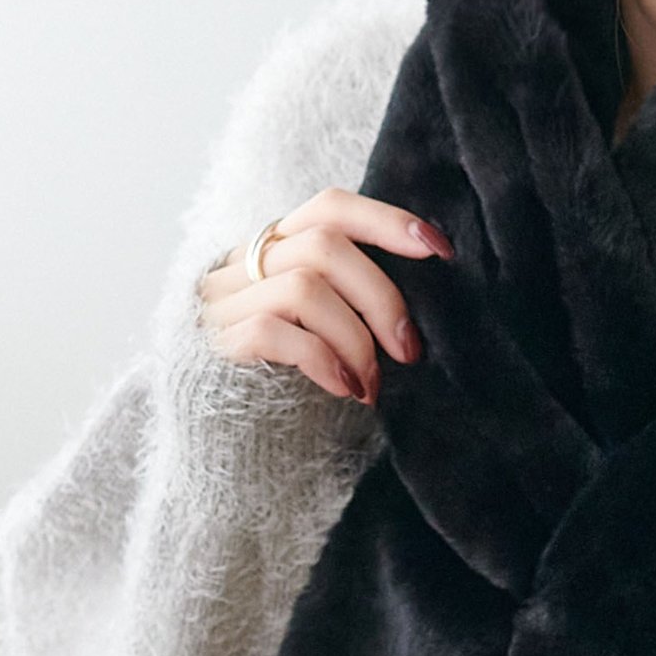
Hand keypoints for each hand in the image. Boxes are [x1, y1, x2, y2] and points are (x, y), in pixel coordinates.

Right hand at [196, 188, 456, 404]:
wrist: (222, 447)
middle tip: (408, 351)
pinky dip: (323, 359)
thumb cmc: (289, 393)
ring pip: (305, 287)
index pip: (330, 209)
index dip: (387, 220)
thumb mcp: (323, 335)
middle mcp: (241, 268)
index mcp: (272, 254)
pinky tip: (343, 390)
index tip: (439, 250)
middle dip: (381, 298)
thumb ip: (349, 301)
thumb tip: (419, 308)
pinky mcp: (215, 346)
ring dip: (355, 340)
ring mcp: (222, 305)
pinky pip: (275, 331)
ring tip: (370, 386)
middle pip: (324, 245)